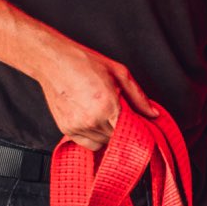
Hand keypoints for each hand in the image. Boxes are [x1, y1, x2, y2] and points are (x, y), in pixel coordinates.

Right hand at [36, 38, 161, 149]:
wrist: (53, 61)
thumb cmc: (84, 63)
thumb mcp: (119, 73)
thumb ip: (138, 97)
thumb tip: (153, 114)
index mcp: (107, 105)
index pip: (129, 132)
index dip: (136, 130)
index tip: (139, 126)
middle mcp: (92, 119)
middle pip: (117, 138)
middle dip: (122, 129)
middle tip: (119, 114)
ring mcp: (78, 126)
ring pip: (104, 143)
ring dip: (108, 133)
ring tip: (103, 114)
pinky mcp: (67, 129)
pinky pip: (88, 144)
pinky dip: (94, 137)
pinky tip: (93, 121)